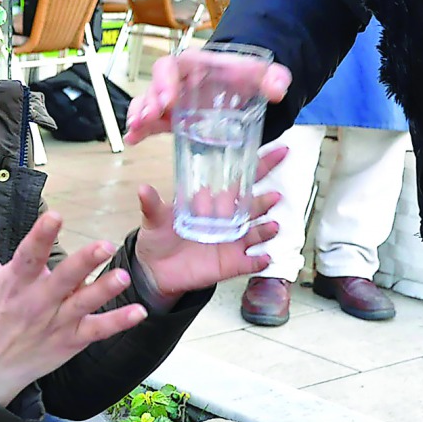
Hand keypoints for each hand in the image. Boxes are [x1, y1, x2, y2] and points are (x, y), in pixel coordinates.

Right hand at [0, 196, 147, 405]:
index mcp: (15, 281)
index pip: (29, 255)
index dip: (41, 236)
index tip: (55, 215)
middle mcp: (37, 301)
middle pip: (63, 279)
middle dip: (84, 263)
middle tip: (105, 245)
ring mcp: (57, 322)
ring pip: (83, 304)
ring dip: (104, 290)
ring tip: (125, 276)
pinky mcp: (71, 340)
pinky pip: (97, 331)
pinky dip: (118, 322)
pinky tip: (139, 311)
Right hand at [125, 51, 291, 144]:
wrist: (241, 87)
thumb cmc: (244, 77)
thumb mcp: (261, 74)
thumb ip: (273, 77)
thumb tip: (279, 90)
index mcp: (194, 65)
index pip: (172, 66)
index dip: (165, 80)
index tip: (168, 99)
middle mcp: (177, 81)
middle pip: (154, 86)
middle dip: (148, 102)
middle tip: (147, 118)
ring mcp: (171, 100)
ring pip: (146, 103)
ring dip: (139, 115)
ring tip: (136, 130)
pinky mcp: (170, 117)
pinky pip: (149, 121)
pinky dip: (139, 130)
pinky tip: (133, 140)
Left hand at [133, 146, 286, 300]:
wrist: (156, 270)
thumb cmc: (159, 238)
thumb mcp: (154, 220)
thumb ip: (152, 205)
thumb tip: (142, 189)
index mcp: (213, 203)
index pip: (240, 181)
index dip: (260, 166)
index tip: (279, 151)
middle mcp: (227, 221)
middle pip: (253, 206)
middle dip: (264, 201)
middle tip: (274, 195)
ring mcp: (231, 242)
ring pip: (256, 233)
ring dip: (265, 230)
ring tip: (271, 225)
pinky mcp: (230, 264)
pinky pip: (250, 263)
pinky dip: (258, 261)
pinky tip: (264, 257)